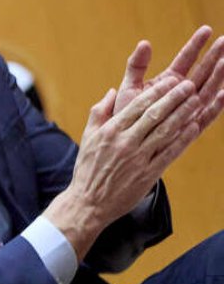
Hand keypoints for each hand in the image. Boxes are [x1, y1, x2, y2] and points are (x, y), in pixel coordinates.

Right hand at [44, 76, 221, 259]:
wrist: (89, 202)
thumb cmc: (87, 168)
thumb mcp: (88, 136)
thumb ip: (100, 111)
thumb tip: (112, 91)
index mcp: (110, 130)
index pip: (137, 105)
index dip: (156, 92)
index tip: (171, 81)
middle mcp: (125, 142)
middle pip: (154, 115)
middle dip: (174, 98)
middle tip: (188, 85)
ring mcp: (138, 158)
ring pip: (165, 132)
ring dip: (183, 115)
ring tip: (196, 101)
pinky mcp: (148, 174)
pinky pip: (169, 154)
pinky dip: (182, 140)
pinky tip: (193, 128)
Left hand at [113, 26, 223, 117]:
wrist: (122, 142)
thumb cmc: (124, 113)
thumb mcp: (129, 86)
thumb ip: (137, 66)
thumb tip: (145, 42)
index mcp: (167, 82)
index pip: (185, 59)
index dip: (196, 45)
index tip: (207, 30)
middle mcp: (181, 94)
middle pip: (202, 72)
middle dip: (214, 56)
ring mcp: (187, 109)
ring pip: (207, 90)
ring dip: (219, 77)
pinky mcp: (189, 127)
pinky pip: (205, 116)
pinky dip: (216, 106)